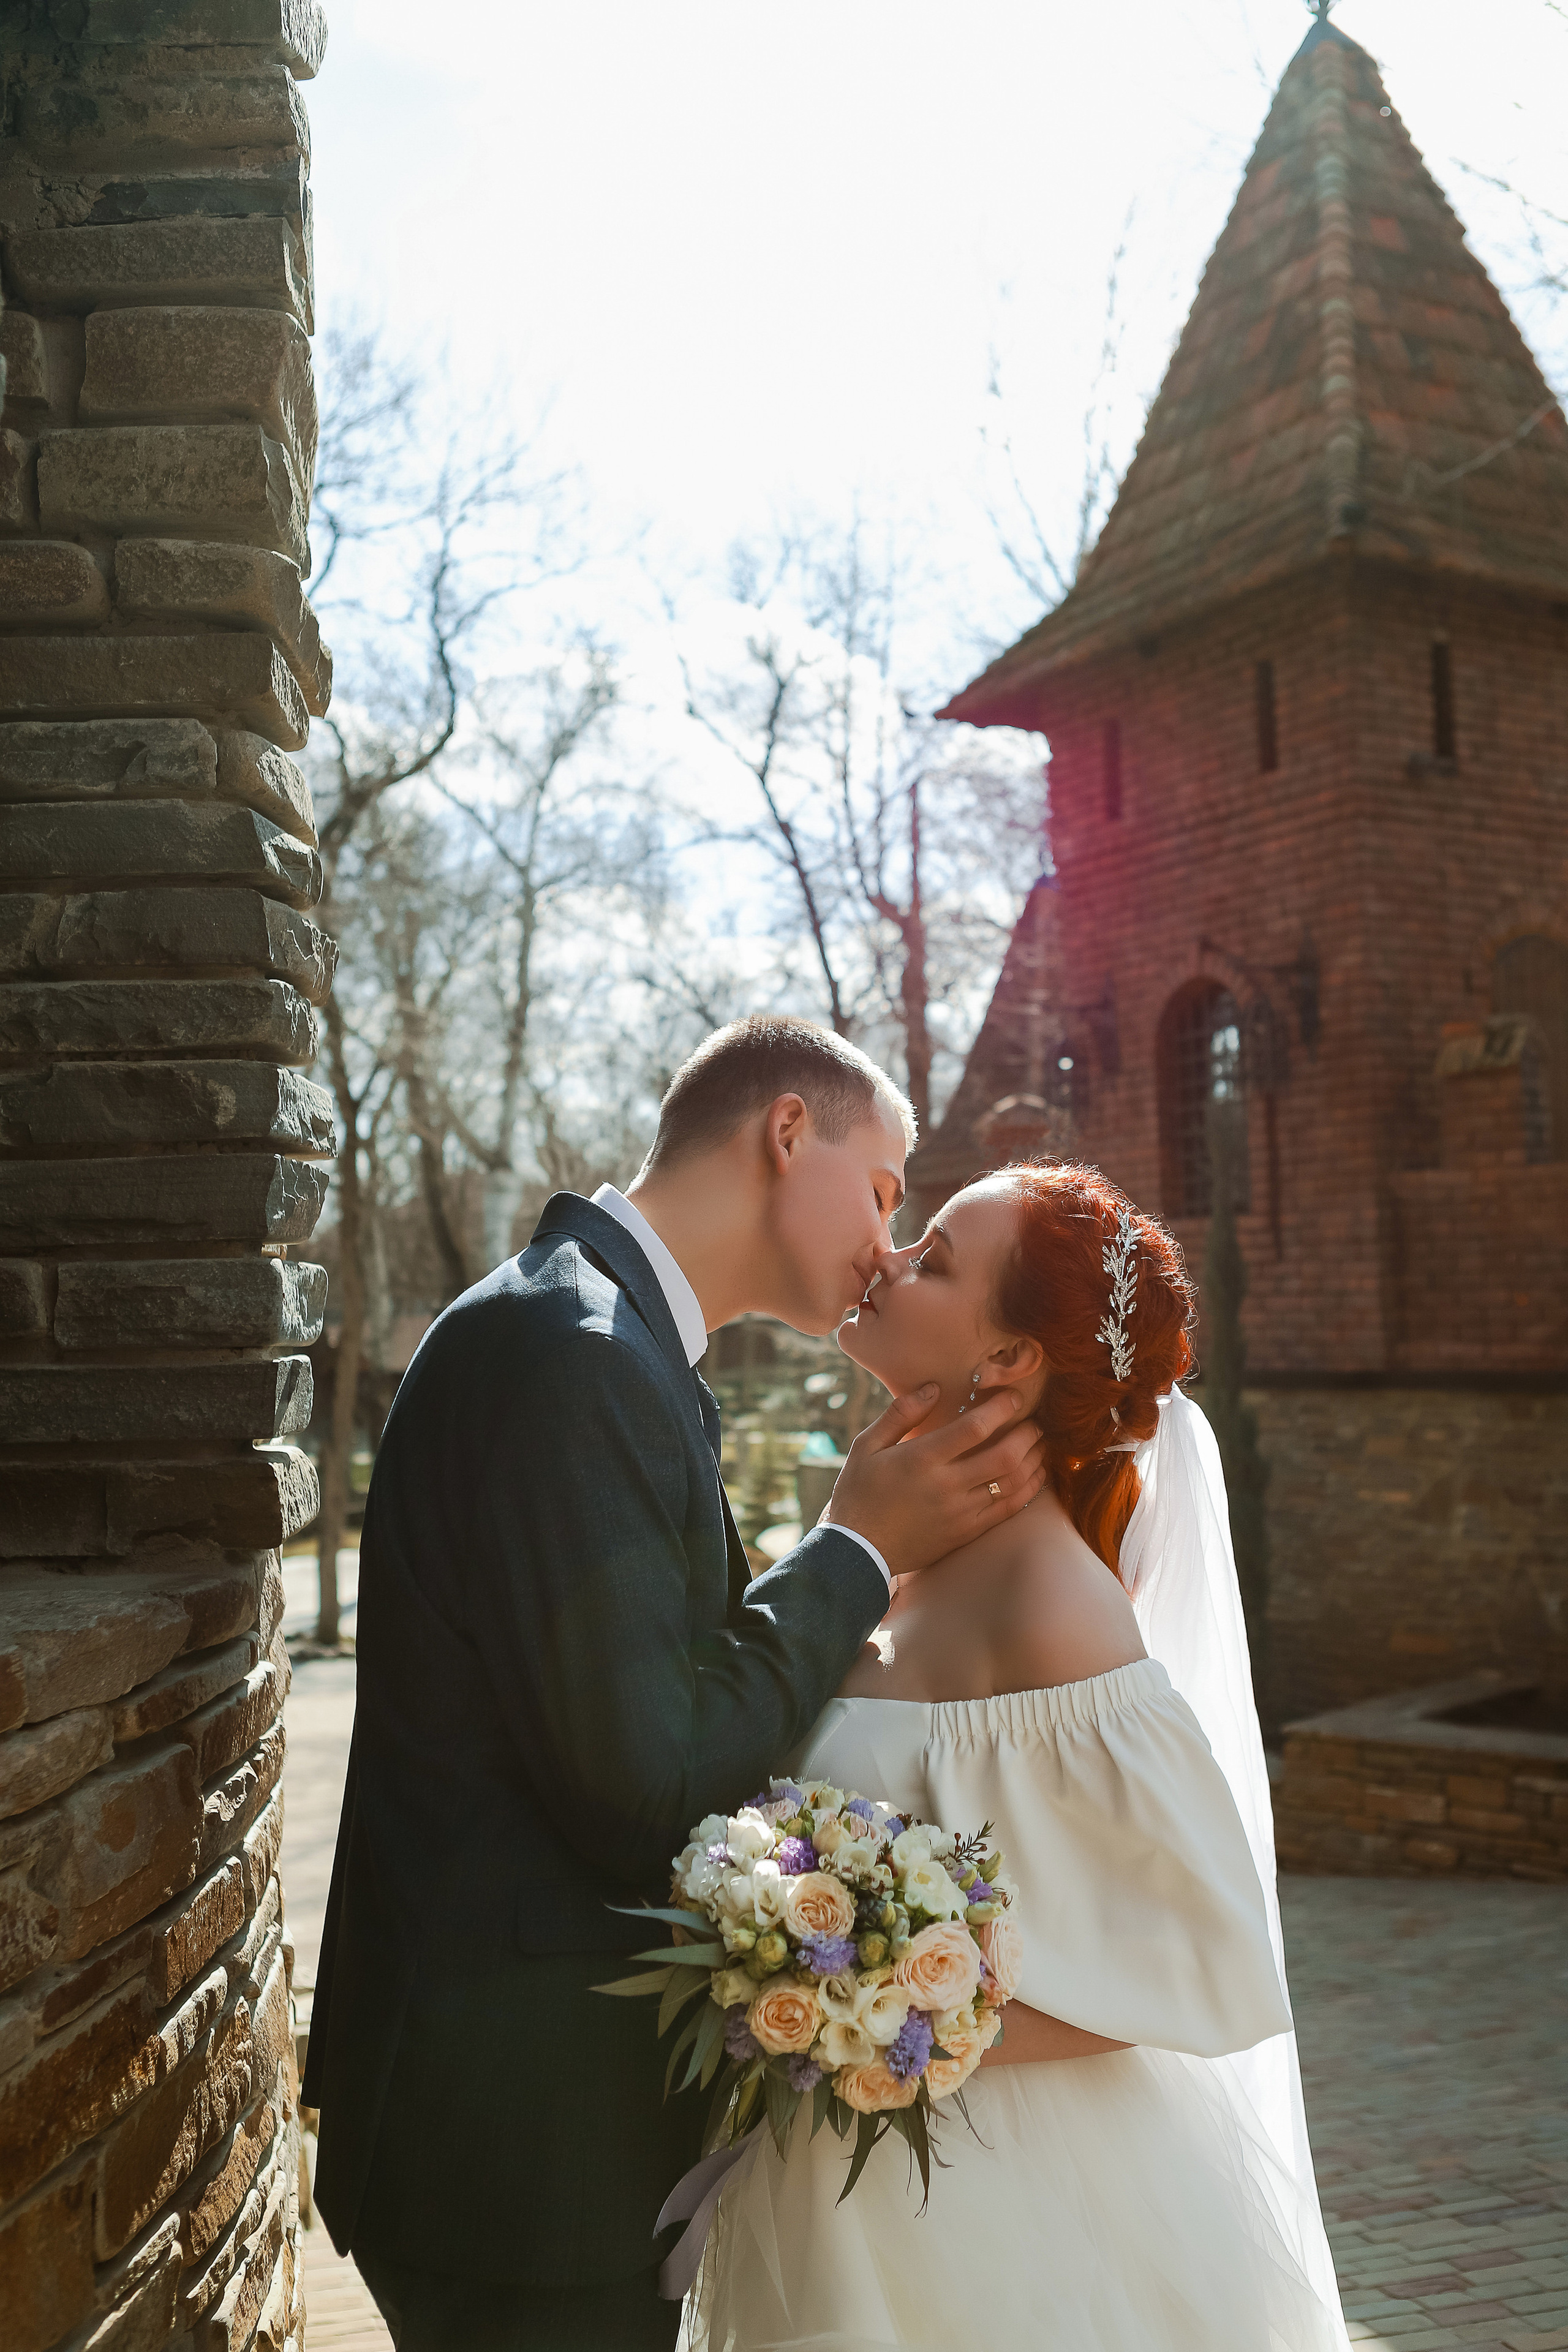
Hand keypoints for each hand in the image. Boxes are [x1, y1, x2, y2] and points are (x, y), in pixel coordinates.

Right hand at [823, 1386, 1046, 1575]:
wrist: (857, 1551)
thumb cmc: (859, 1492)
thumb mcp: (866, 1446)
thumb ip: (900, 1413)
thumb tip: (933, 1387)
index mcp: (922, 1459)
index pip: (974, 1428)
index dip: (1000, 1408)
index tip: (1013, 1397)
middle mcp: (946, 1486)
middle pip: (1004, 1456)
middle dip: (1027, 1435)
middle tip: (1035, 1422)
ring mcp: (960, 1513)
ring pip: (1012, 1484)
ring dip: (1034, 1461)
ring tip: (1041, 1445)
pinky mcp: (966, 1533)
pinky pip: (1007, 1510)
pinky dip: (1028, 1491)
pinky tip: (1035, 1477)